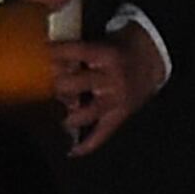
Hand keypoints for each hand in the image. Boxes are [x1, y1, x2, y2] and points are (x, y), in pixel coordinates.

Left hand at [51, 27, 168, 155]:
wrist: (153, 59)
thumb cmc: (121, 49)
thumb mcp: (102, 42)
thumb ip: (77, 52)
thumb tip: (45, 60)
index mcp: (106, 55)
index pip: (75, 52)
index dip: (55, 52)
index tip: (41, 53)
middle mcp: (111, 78)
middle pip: (73, 85)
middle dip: (57, 85)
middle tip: (49, 85)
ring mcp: (117, 98)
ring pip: (86, 113)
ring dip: (69, 116)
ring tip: (59, 117)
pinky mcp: (121, 113)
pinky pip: (103, 133)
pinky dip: (88, 144)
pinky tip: (72, 151)